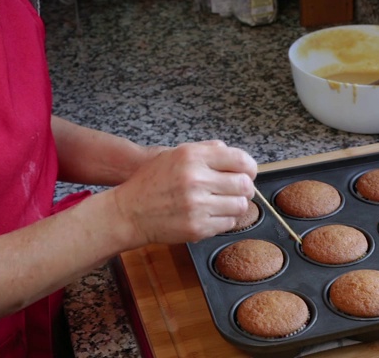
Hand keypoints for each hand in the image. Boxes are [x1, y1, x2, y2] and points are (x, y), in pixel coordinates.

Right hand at [112, 140, 256, 245]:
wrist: (128, 212)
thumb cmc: (151, 183)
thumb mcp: (174, 155)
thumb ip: (205, 150)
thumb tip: (231, 152)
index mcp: (192, 157)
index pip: (240, 159)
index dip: (250, 167)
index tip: (248, 172)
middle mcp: (196, 179)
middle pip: (244, 184)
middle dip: (245, 188)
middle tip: (237, 190)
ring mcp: (197, 205)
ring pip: (240, 206)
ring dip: (236, 205)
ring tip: (224, 203)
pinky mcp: (197, 227)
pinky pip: (228, 224)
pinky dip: (225, 220)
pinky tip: (212, 214)